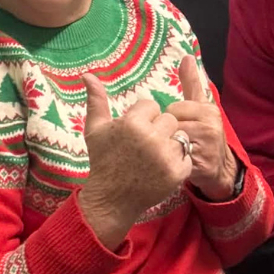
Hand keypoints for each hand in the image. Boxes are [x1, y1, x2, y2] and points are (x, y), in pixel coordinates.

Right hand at [78, 74, 192, 249]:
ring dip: (170, 144)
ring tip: (153, 157)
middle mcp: (151, 137)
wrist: (111, 199)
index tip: (133, 135)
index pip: (151, 106)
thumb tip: (87, 75)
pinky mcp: (177, 172)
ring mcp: (166, 156)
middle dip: (158, 130)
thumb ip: (95, 100)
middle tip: (144, 147)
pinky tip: (161, 169)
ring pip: (180, 135)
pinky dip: (178, 162)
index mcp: (132, 123)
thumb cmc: (103, 161)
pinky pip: (187, 155)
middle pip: (168, 119)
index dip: (143, 118)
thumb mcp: (95, 129)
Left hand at [165, 56, 237, 201]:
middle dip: (168, 133)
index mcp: (208, 109)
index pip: (173, 109)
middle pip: (171, 124)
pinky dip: (170, 161)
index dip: (169, 119)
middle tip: (174, 140)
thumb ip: (191, 83)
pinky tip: (175, 162)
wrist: (220, 168)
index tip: (177, 126)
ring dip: (168, 147)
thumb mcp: (200, 107)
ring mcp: (207, 147)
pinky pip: (174, 159)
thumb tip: (187, 56)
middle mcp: (210, 126)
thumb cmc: (205, 134)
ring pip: (171, 141)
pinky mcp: (200, 165)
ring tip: (174, 150)